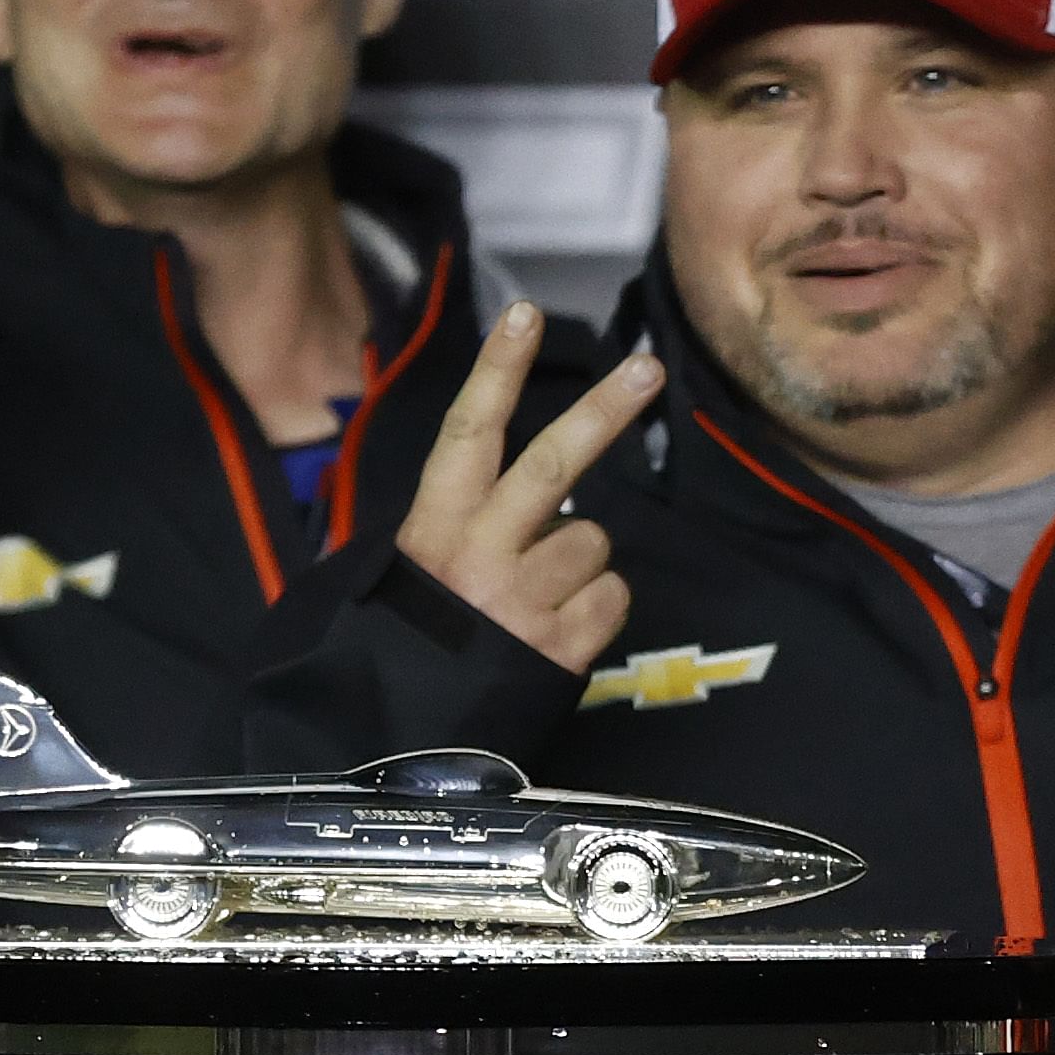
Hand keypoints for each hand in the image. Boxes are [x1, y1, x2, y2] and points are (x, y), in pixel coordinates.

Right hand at [392, 303, 659, 676]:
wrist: (407, 741)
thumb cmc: (415, 646)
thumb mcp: (411, 575)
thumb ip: (463, 524)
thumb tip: (528, 488)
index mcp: (434, 528)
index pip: (468, 431)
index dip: (497, 369)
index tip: (526, 312)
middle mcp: (477, 554)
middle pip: (553, 463)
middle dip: (604, 410)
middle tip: (647, 370)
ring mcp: (521, 600)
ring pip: (594, 541)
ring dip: (580, 565)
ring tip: (538, 599)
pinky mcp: (559, 646)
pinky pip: (612, 596)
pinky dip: (596, 609)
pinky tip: (558, 631)